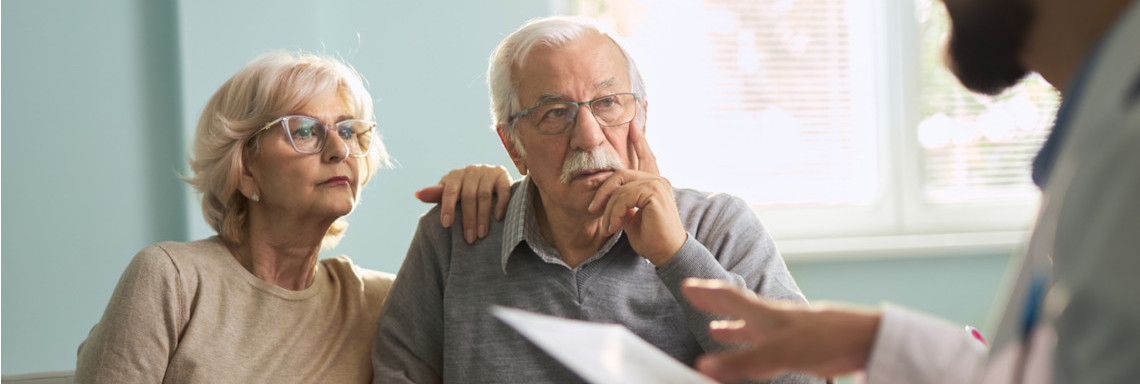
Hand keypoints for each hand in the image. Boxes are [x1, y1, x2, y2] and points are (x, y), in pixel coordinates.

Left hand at [416, 164, 511, 243]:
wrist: (489, 180)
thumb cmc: (464, 191)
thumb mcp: (450, 193)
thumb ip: (437, 195)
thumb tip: (418, 195)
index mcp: (455, 175)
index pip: (449, 191)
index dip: (448, 207)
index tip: (447, 225)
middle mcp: (471, 170)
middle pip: (468, 196)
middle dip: (468, 219)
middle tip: (469, 239)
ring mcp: (487, 171)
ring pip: (484, 195)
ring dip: (483, 216)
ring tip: (482, 234)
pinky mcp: (503, 175)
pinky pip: (503, 190)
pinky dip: (500, 204)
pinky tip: (498, 218)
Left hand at [588, 124, 684, 265]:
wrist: (666, 253)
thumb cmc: (650, 238)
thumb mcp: (631, 217)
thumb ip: (624, 202)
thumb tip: (610, 198)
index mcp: (653, 183)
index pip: (645, 157)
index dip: (638, 141)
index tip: (632, 124)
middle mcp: (657, 180)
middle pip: (621, 174)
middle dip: (603, 190)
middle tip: (592, 209)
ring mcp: (657, 184)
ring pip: (620, 187)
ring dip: (608, 209)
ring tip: (607, 226)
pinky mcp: (654, 193)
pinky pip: (624, 196)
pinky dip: (614, 212)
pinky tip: (614, 226)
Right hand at [681, 278, 880, 382]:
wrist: (867, 341)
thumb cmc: (825, 339)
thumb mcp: (777, 353)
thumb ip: (741, 362)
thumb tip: (702, 367)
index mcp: (765, 316)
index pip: (729, 299)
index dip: (707, 294)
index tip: (688, 286)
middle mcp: (775, 321)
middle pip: (739, 310)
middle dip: (716, 307)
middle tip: (698, 301)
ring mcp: (790, 333)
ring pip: (755, 329)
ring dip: (734, 330)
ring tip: (719, 331)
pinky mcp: (805, 348)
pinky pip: (771, 348)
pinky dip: (756, 350)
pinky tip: (761, 357)